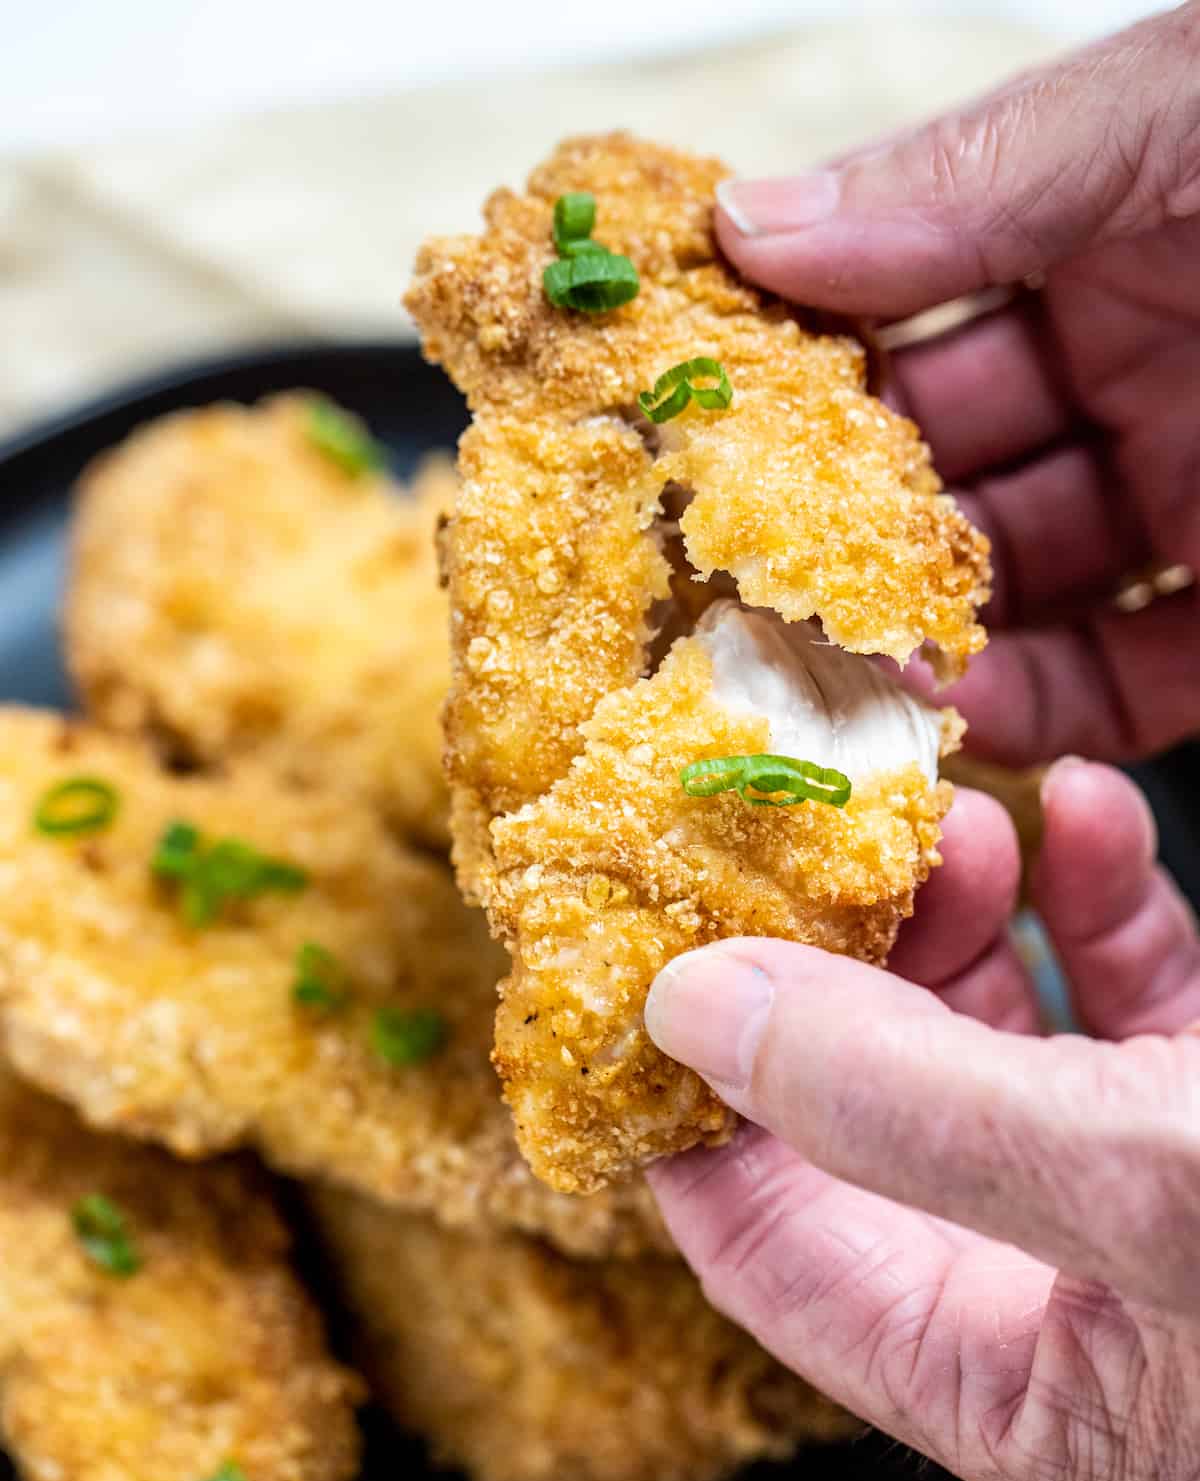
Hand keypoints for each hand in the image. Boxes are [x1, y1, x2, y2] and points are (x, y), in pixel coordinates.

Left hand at [645, 765, 1199, 1480]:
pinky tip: (1080, 814)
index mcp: (1015, 1388)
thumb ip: (900, 1107)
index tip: (633, 962)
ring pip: (982, 1035)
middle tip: (799, 853)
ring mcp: (1142, 1194)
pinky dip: (1092, 897)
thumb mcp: (1138, 1182)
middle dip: (831, 972)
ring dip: (957, 912)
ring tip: (952, 817)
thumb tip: (691, 1015)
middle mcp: (1064, 1298)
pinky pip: (1117, 993)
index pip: (766, 1250)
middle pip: (859, 1117)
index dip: (687, 1108)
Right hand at [715, 1, 1199, 766]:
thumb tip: (752, 222)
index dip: (798, 366)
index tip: (698, 434)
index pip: (906, 304)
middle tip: (738, 590)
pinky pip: (1119, 682)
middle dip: (842, 532)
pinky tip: (965, 718)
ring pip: (1017, 592)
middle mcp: (1146, 361)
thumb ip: (978, 176)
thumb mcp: (1184, 115)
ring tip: (836, 674)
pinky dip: (1038, 710)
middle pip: (945, 468)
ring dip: (923, 638)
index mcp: (1115, 218)